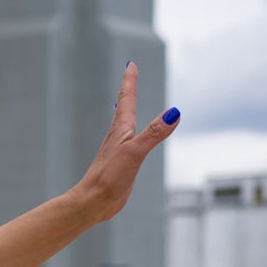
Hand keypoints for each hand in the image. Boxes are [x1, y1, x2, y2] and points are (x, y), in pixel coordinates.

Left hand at [71, 62, 177, 225]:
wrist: (92, 203)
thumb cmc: (109, 177)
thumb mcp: (135, 152)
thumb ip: (154, 133)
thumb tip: (174, 112)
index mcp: (120, 130)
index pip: (126, 99)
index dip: (130, 81)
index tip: (130, 64)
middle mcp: (118, 136)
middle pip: (123, 107)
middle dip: (128, 90)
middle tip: (130, 74)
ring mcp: (118, 150)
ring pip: (124, 124)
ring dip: (127, 110)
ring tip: (128, 102)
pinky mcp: (120, 164)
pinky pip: (129, 142)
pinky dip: (132, 133)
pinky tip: (129, 138)